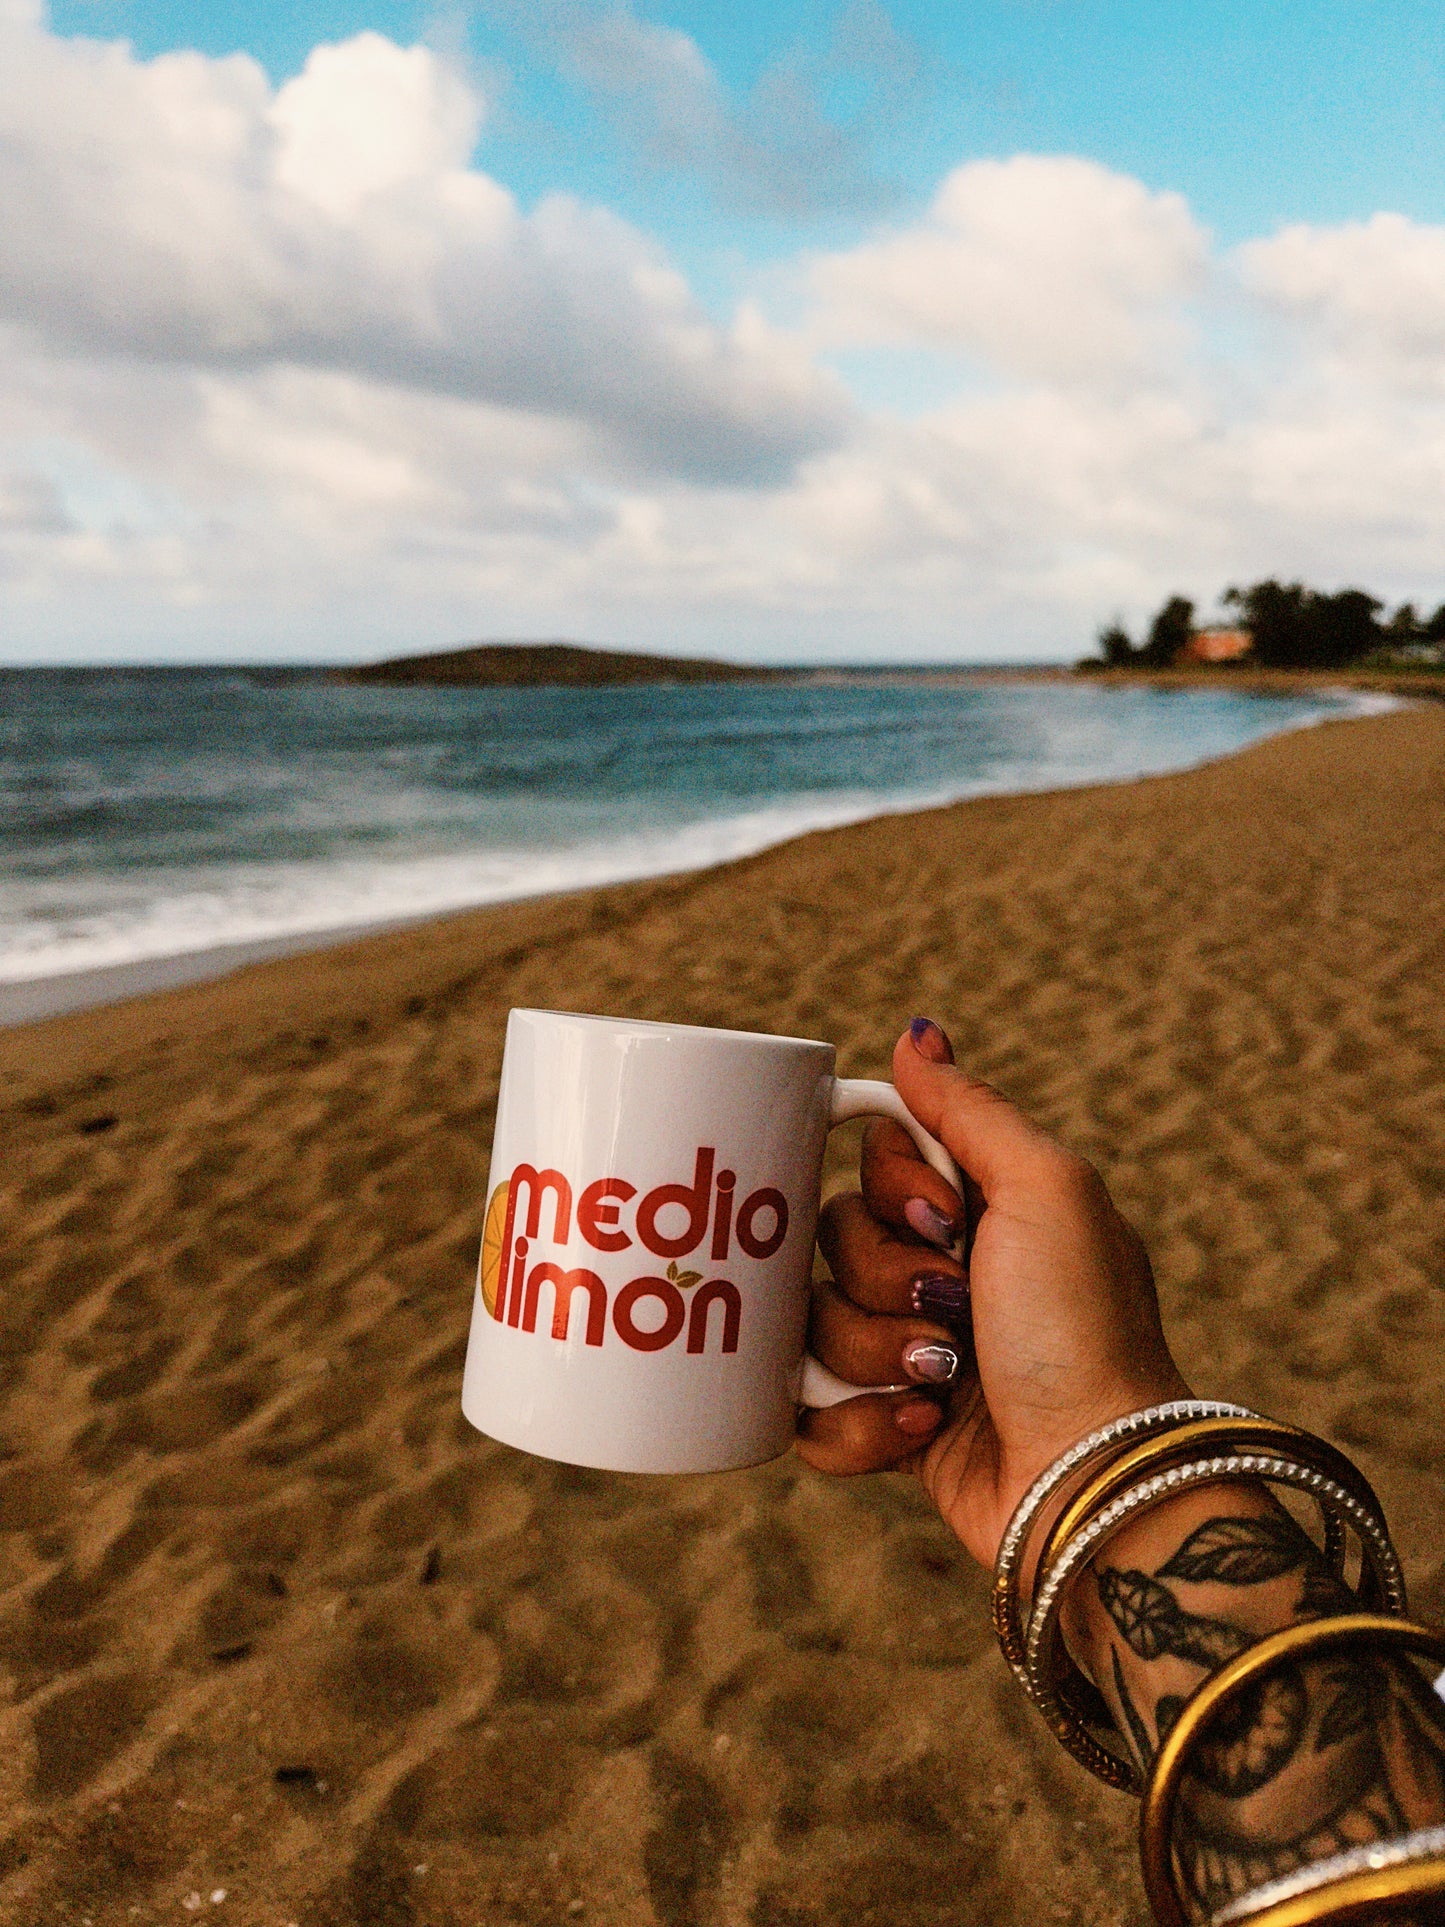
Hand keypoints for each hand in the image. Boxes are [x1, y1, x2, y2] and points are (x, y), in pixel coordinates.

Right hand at [796, 1018, 1189, 1568]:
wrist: (1091, 1479)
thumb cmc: (1082, 1328)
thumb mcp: (1047, 1190)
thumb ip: (972, 1109)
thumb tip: (916, 1033)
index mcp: (982, 1209)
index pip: (874, 1161)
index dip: (893, 1190)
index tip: (948, 1219)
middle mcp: (941, 1274)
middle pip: (832, 1240)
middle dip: (885, 1280)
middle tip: (954, 1310)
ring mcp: (907, 1353)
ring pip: (813, 1324)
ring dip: (877, 1355)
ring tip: (945, 1385)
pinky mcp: (884, 1429)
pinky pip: (807, 1412)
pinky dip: (857, 1426)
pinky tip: (920, 1430)